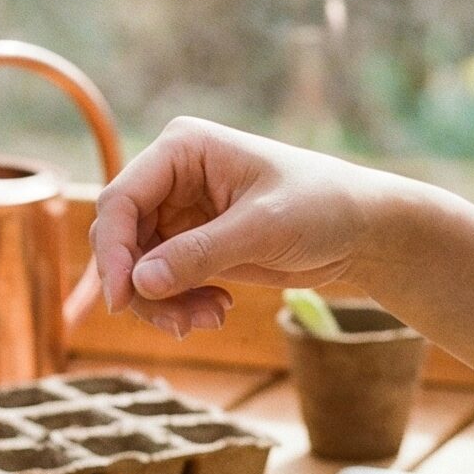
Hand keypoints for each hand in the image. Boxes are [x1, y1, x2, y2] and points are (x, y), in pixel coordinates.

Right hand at [89, 118, 386, 335]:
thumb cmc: (321, 207)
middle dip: (143, 287)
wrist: (361, 230)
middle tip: (180, 325)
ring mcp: (179, 211)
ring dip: (163, 303)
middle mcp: (171, 176)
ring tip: (209, 319)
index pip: (121, 200)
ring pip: (137, 268)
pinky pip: (160, 282)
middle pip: (121, 239)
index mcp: (183, 149)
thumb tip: (139, 283)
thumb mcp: (262, 229)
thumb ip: (199, 254)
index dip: (113, 251)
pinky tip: (215, 311)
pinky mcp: (191, 244)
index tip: (123, 300)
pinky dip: (178, 304)